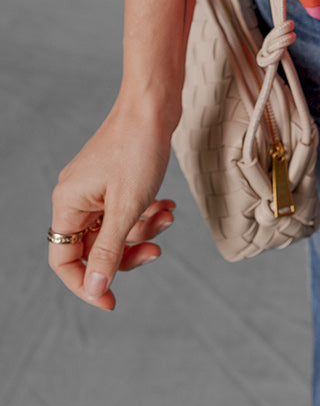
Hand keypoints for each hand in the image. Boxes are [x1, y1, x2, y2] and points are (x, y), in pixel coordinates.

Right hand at [48, 97, 176, 311]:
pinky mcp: (115, 178)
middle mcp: (76, 197)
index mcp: (68, 204)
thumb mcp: (127, 207)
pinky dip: (146, 211)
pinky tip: (168, 204)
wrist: (154, 103)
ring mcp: (95, 187)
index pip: (64, 260)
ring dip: (143, 229)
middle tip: (156, 249)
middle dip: (127, 251)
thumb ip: (108, 251)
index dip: (86, 285)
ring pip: (115, 228)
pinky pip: (126, 209)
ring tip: (168, 215)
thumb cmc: (139, 148)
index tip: (113, 302)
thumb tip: (96, 290)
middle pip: (93, 247)